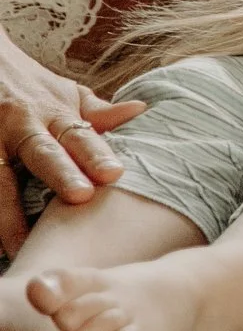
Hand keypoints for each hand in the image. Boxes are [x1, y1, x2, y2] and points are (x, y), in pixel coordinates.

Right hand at [0, 38, 145, 254]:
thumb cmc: (29, 87)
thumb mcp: (63, 93)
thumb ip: (97, 112)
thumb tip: (140, 111)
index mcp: (52, 112)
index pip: (79, 135)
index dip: (96, 155)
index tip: (115, 174)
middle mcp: (21, 125)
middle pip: (42, 152)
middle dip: (61, 174)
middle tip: (80, 197)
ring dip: (9, 211)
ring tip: (22, 243)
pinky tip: (2, 242)